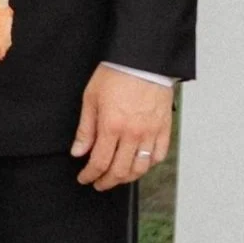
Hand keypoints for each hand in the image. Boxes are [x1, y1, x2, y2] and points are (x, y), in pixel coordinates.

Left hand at [73, 64, 172, 190]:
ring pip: (140, 168)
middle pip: (119, 171)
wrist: (142, 59)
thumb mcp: (91, 98)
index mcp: (111, 126)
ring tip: (117, 177)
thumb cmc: (116, 73)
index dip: (90, 175)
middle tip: (99, 183)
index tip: (84, 178)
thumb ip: (85, 129)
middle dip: (106, 181)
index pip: (99, 163)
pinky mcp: (164, 128)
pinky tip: (140, 164)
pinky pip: (159, 155)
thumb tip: (78, 151)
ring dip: (127, 178)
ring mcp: (151, 132)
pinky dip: (149, 164)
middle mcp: (132, 133)